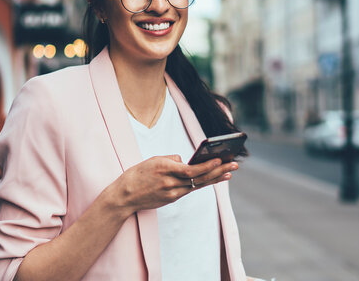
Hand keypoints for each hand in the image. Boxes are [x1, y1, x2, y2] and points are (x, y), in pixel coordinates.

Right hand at [109, 155, 237, 214]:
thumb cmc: (137, 174)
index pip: (191, 169)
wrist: (125, 196)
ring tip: (229, 173)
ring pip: (198, 185)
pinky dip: (202, 183)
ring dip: (215, 179)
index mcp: (165, 169)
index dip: (207, 166)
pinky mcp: (172, 199)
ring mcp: (172, 193)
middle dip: (219, 171)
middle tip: (234, 165)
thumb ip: (171, 159)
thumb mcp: (153, 160)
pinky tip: (212, 179)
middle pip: (199, 178)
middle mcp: (171, 183)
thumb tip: (184, 159)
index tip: (220, 160)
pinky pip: (190, 189)